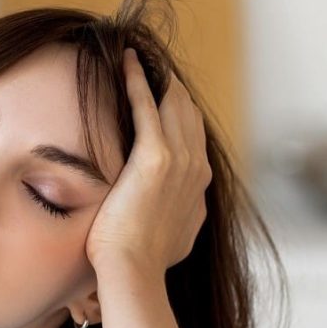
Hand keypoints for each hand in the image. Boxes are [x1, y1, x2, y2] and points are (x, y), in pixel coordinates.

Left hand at [85, 49, 212, 274]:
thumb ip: (181, 216)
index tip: (164, 95)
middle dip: (171, 88)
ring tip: (137, 56)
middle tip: (151, 64)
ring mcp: (180, 159)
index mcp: (199, 183)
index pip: (193, 136)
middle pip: (188, 113)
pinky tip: (126, 60)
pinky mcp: (155, 156)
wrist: (134, 272)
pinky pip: (146, 105)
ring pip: (172, 103)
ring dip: (156, 77)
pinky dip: (137, 80)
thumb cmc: (144, 263)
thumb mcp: (175, 237)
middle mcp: (196, 166)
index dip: (180, 113)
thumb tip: (183, 213)